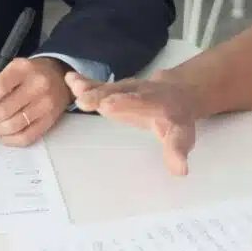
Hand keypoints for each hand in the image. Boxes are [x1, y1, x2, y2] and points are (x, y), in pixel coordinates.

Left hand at [0, 58, 71, 146]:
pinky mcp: (50, 121)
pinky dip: (9, 140)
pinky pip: (26, 138)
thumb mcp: (3, 69)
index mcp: (22, 68)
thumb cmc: (25, 74)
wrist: (58, 76)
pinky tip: (3, 134)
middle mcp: (37, 85)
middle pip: (5, 110)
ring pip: (14, 126)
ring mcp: (46, 105)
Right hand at [65, 71, 198, 175]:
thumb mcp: (182, 137)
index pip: (147, 107)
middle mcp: (143, 93)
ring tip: (75, 89)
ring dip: (94, 89)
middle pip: (126, 95)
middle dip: (108, 98)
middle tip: (89, 101)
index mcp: (161, 106)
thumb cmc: (176, 119)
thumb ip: (177, 152)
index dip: (129, 106)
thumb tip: (180, 170)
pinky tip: (69, 80)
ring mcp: (128, 89)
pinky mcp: (115, 89)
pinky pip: (100, 86)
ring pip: (111, 88)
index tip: (109, 106)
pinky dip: (85, 84)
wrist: (177, 93)